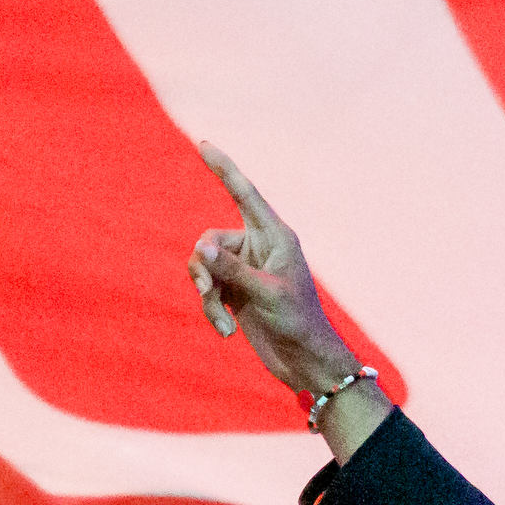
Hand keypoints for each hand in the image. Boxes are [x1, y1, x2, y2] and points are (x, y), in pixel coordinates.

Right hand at [187, 142, 359, 394]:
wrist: (304, 360)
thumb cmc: (297, 322)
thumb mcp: (264, 293)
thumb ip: (230, 269)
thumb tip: (199, 249)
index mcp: (274, 236)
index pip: (244, 194)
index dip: (224, 168)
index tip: (204, 144)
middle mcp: (258, 248)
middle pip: (210, 240)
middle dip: (203, 266)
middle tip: (209, 291)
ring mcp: (245, 270)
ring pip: (204, 268)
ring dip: (207, 296)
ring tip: (222, 322)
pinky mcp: (236, 292)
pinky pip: (208, 291)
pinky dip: (212, 310)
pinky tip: (226, 332)